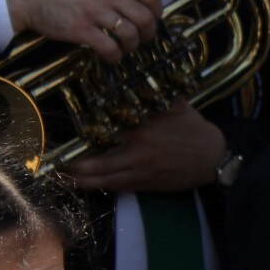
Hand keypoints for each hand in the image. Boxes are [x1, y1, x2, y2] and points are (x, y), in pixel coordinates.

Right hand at [4, 0, 162, 61]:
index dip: (158, 10)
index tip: (153, 18)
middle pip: (144, 17)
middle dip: (148, 32)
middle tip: (143, 37)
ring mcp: (94, 11)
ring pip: (129, 34)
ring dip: (132, 45)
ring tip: (126, 46)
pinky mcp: (81, 29)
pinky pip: (109, 47)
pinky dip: (115, 56)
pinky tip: (112, 55)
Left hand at [66, 100, 225, 191]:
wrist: (214, 157)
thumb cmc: (195, 130)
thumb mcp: (176, 107)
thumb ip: (154, 97)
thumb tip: (135, 82)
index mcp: (141, 133)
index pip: (105, 135)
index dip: (84, 139)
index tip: (66, 140)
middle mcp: (137, 155)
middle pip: (97, 164)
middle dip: (74, 167)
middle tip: (55, 165)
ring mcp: (141, 172)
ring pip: (105, 180)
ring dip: (82, 181)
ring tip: (62, 179)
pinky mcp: (147, 185)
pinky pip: (119, 187)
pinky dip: (102, 187)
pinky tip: (88, 186)